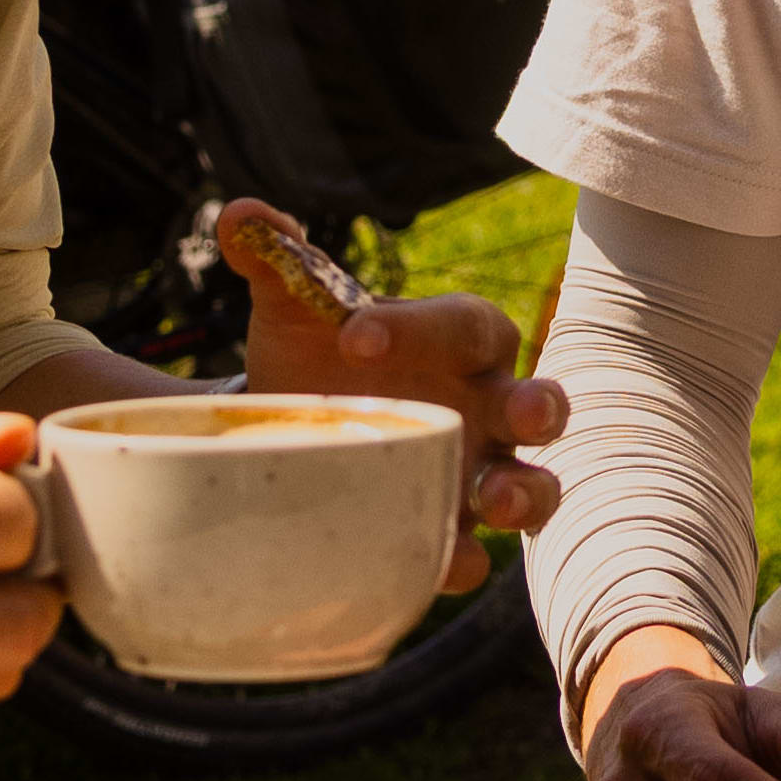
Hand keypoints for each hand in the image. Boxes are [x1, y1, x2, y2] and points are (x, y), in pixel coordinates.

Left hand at [222, 198, 568, 592]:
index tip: (351, 337)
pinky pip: (471, 553)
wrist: (293, 421)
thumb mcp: (296, 303)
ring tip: (492, 499)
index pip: (462, 322)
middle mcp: (486, 405)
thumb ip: (275, 259)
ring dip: (524, 493)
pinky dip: (459, 560)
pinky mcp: (448, 533)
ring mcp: (475, 474)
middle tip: (524, 413)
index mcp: (458, 337)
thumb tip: (239, 219)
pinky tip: (437, 562)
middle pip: (539, 403)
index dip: (420, 326)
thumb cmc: (318, 347)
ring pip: (533, 486)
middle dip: (541, 409)